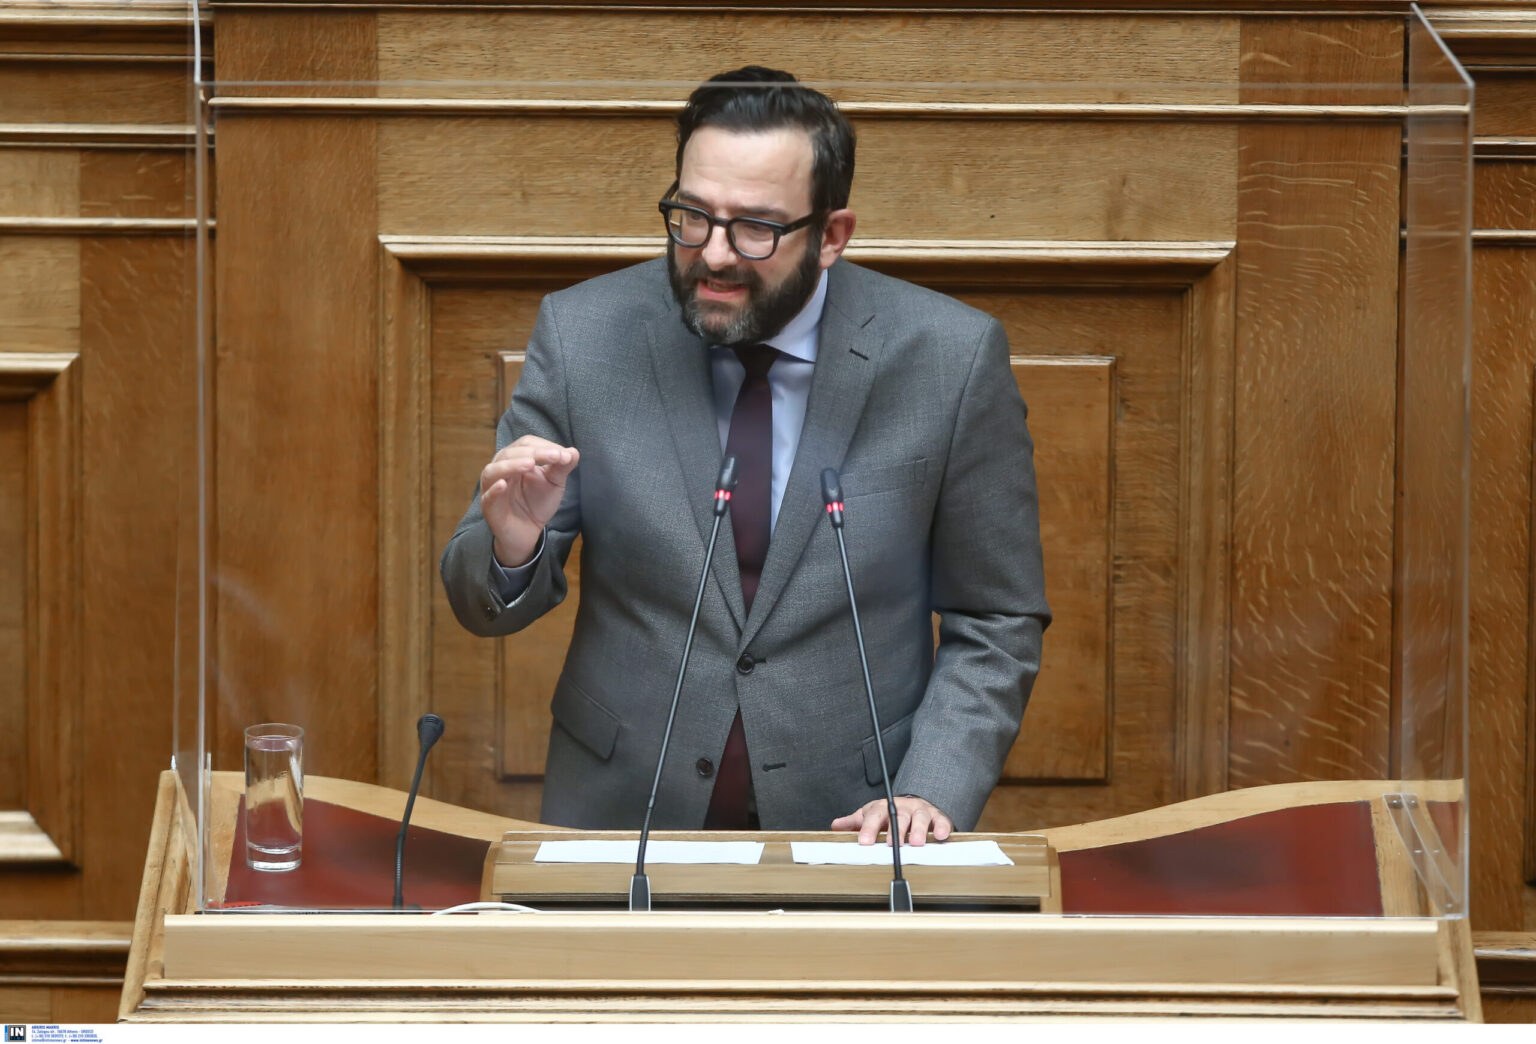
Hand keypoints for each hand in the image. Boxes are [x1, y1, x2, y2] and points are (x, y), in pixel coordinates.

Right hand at [479, 436, 578, 566]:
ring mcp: (492, 488)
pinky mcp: (489, 508)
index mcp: (515, 459)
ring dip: (511, 465)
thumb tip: (573, 452)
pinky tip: (503, 485)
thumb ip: (562, 467)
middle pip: (510, 453)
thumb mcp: (554, 483)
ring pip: (493, 471)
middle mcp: (500, 469)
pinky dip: (494, 490)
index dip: (544, 446)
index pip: (525, 444)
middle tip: (555, 457)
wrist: (529, 532)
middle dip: (533, 453)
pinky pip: (487, 497)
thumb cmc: (538, 502)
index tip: (564, 454)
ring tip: (530, 464)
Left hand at [831, 796, 952, 846]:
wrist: (913, 803)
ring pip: (920, 817)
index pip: (874, 816)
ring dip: (919, 830)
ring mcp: (920, 811)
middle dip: (896, 831)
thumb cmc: (889, 813)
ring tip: (916, 843)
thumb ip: (854, 822)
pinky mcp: (937, 816)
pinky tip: (941, 836)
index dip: (868, 829)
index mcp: (883, 807)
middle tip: (892, 844)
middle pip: (898, 816)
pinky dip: (942, 828)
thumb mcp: (870, 815)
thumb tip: (835, 826)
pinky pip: (941, 820)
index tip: (864, 842)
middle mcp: (903, 807)